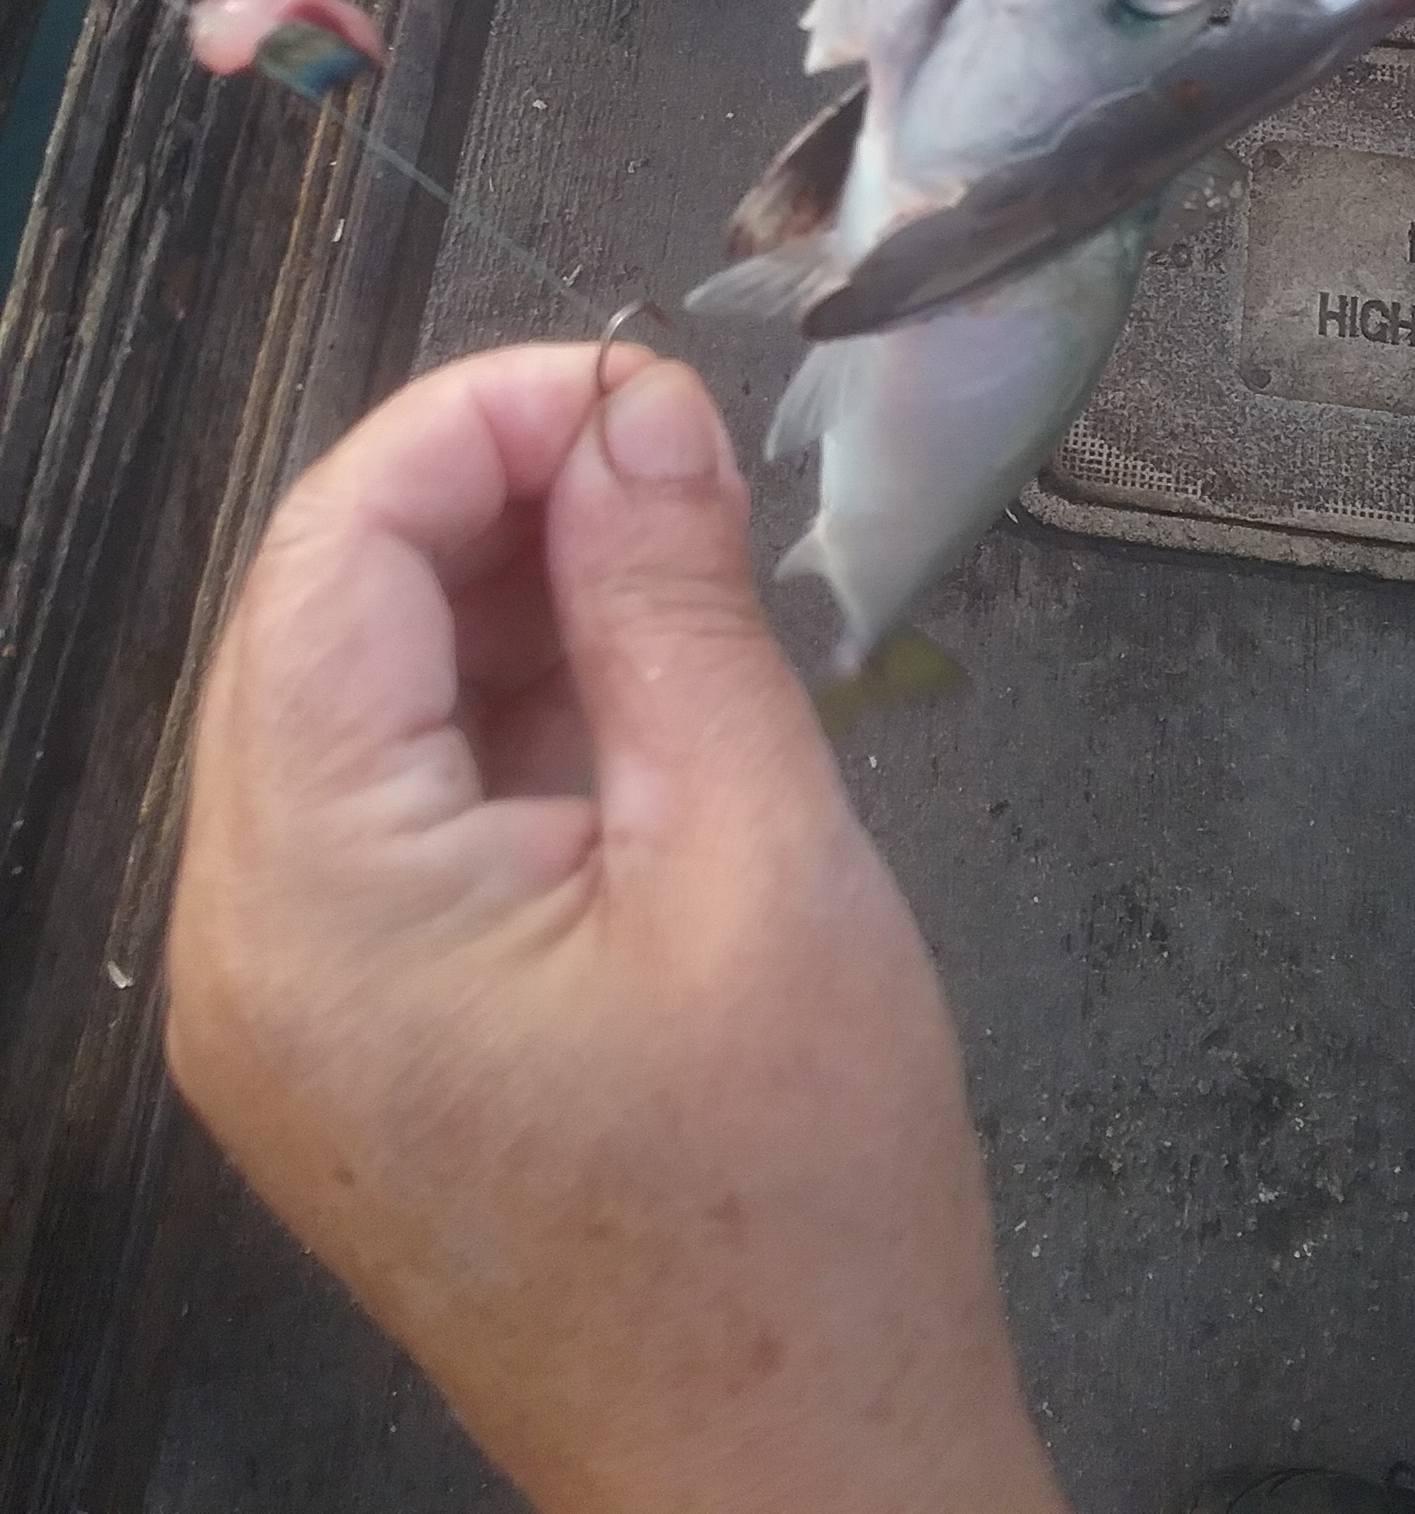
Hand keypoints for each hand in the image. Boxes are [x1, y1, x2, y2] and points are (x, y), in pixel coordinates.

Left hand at [166, 345, 1065, 1513]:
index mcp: (314, 902)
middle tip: (674, 464)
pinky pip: (391, 812)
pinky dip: (502, 718)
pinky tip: (634, 691)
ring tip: (675, 569)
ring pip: (353, 708)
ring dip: (501, 604)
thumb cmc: (799, 1191)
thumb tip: (640, 398)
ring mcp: (282, 1004)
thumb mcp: (757, 852)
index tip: (639, 381)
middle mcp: (243, 948)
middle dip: (488, 504)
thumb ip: (673, 602)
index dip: (474, 424)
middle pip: (317, 624)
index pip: (326, 561)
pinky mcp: (349, 1035)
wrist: (798, 1475)